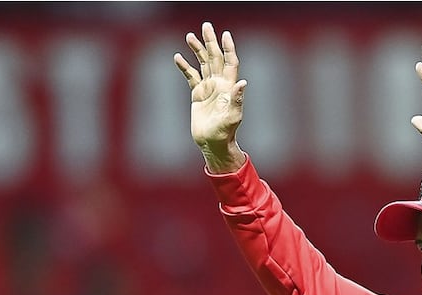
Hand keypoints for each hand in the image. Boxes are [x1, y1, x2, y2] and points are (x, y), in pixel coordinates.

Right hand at [174, 22, 246, 172]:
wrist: (213, 143)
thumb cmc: (225, 132)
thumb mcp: (232, 117)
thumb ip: (237, 100)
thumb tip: (243, 83)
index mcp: (228, 87)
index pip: (230, 62)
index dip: (228, 48)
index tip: (225, 34)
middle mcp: (219, 84)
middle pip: (215, 58)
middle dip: (210, 42)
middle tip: (206, 26)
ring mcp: (208, 88)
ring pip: (203, 64)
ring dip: (198, 50)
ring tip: (190, 37)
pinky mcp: (198, 94)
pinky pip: (191, 76)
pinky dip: (185, 66)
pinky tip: (178, 57)